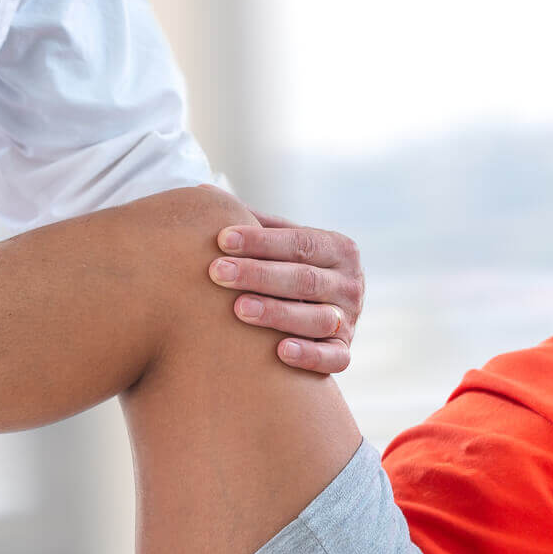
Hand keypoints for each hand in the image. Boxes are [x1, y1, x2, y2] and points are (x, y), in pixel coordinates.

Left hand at [206, 199, 364, 374]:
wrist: (325, 314)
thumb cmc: (290, 271)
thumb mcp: (282, 244)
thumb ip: (252, 223)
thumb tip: (202, 194)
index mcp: (338, 249)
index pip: (300, 242)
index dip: (261, 241)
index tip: (222, 239)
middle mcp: (349, 284)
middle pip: (305, 279)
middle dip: (260, 275)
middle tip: (217, 272)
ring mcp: (349, 320)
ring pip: (318, 318)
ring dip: (278, 313)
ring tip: (239, 309)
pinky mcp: (344, 353)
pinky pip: (334, 359)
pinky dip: (310, 355)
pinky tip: (280, 351)